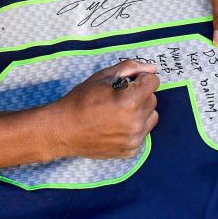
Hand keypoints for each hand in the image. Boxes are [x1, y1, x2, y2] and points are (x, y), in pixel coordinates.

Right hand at [46, 59, 160, 158]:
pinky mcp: (130, 150)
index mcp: (130, 100)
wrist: (64, 130)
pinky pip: (143, 133)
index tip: (129, 82)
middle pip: (152, 99)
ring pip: (151, 117)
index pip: (154, 81)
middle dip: (140, 94)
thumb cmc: (81, 100)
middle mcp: (136, 121)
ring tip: (120, 111)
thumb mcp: (102, 77)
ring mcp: (134, 138)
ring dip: (141, 111)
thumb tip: (152, 68)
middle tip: (119, 97)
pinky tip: (117, 126)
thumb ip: (130, 68)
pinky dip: (135, 128)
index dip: (141, 78)